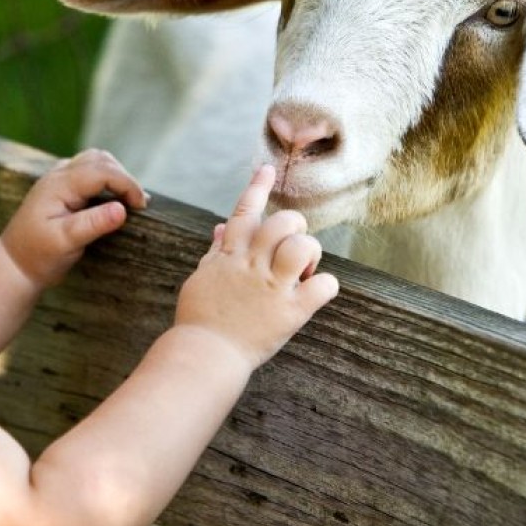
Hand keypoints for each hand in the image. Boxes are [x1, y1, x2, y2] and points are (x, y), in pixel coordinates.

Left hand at [1, 149, 147, 287]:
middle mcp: (58, 175)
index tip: (141, 207)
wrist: (14, 264)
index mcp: (59, 185)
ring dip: (116, 175)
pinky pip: (89, 171)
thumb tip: (122, 210)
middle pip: (100, 160)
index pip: (102, 171)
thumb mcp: (65, 242)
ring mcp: (58, 179)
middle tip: (139, 205)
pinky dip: (107, 179)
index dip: (127, 184)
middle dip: (124, 177)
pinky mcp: (62, 187)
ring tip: (130, 200)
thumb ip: (93, 224)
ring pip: (95, 161)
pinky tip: (115, 198)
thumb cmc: (38, 255)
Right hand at [174, 165, 338, 368]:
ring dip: (309, 253)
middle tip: (293, 247)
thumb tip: (221, 227)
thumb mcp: (202, 279)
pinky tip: (316, 292)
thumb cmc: (199, 320)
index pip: (245, 212)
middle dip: (295, 227)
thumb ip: (215, 252)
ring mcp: (271, 288)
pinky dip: (326, 285)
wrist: (203, 356)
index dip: (258, 188)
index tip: (268, 169)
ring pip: (302, 246)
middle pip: (282, 222)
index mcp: (229, 257)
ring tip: (304, 270)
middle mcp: (252, 266)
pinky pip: (323, 286)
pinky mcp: (290, 313)